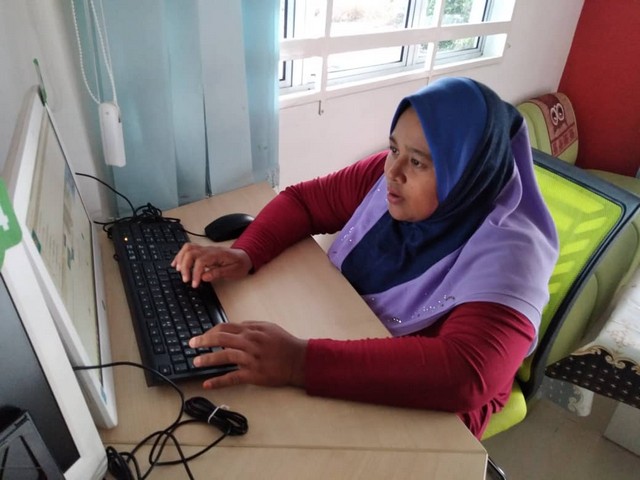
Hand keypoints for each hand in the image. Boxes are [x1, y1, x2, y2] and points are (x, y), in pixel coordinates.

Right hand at [171, 243, 251, 287]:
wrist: (245, 256)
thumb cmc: (239, 264)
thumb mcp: (233, 271)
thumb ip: (218, 273)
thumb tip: (204, 276)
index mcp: (217, 254)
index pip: (201, 261)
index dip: (195, 273)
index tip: (194, 284)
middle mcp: (209, 250)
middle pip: (191, 253)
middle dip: (185, 266)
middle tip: (185, 279)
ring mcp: (206, 249)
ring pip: (188, 248)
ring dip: (181, 259)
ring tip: (178, 271)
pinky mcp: (203, 251)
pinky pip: (189, 249)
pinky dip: (181, 256)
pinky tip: (177, 264)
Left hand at [189, 321, 306, 388]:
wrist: (298, 360)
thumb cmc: (284, 343)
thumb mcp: (268, 327)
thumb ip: (251, 325)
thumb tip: (236, 326)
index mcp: (251, 330)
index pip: (225, 327)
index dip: (210, 331)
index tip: (201, 336)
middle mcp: (249, 342)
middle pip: (221, 339)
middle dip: (203, 341)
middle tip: (191, 344)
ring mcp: (250, 359)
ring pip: (224, 357)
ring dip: (208, 359)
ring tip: (196, 362)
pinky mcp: (253, 374)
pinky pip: (232, 377)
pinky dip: (218, 381)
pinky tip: (207, 383)